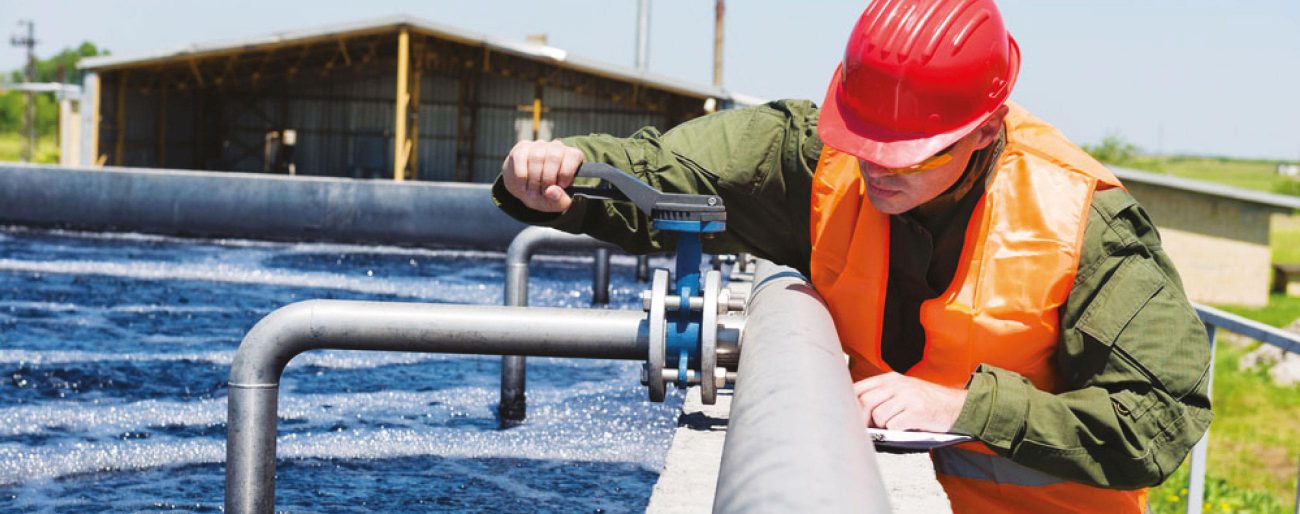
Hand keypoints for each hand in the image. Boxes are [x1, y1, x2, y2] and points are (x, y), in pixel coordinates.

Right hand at [501, 140, 584, 212]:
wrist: (523, 189)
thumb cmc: (544, 194)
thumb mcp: (555, 203)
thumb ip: (559, 200)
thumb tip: (552, 191)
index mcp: (570, 157)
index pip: (574, 155)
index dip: (566, 173)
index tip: (561, 186)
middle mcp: (555, 147)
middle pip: (554, 156)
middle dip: (548, 179)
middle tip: (543, 192)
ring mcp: (538, 146)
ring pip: (537, 157)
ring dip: (534, 179)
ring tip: (533, 191)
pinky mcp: (521, 148)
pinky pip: (521, 158)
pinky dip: (522, 176)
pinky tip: (523, 185)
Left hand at [853, 372, 967, 431]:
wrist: (957, 406)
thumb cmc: (928, 401)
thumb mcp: (903, 389)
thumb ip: (882, 394)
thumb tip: (855, 410)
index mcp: (891, 378)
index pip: (858, 388)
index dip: (850, 404)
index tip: (850, 416)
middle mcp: (898, 385)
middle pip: (865, 402)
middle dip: (863, 419)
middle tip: (869, 427)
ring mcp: (908, 397)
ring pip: (878, 416)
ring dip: (883, 426)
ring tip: (895, 425)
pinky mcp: (917, 412)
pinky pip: (894, 426)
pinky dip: (897, 431)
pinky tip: (906, 427)